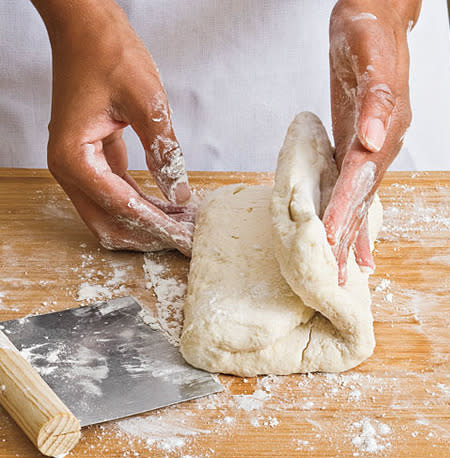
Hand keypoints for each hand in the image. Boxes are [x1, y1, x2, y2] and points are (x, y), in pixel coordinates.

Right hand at [32, 0, 193, 254]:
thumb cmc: (108, 53)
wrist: (87, 29)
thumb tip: (180, 194)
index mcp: (73, 157)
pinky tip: (168, 207)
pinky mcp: (93, 160)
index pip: (119, 206)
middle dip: (146, 235)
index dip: (155, 224)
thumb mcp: (146, 101)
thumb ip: (164, 151)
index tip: (183, 237)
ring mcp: (79, 166)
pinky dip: (141, 205)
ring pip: (111, 214)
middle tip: (183, 239)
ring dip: (145, 223)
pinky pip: (116, 194)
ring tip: (182, 226)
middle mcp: (70, 168)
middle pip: (108, 222)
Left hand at [323, 0, 420, 284]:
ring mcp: (368, 150)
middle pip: (361, 203)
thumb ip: (375, 101)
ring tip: (346, 268)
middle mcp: (378, 148)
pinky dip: (349, 212)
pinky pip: (352, 187)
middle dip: (348, 240)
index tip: (331, 243)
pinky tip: (346, 228)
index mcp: (381, 134)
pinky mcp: (354, 146)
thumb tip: (370, 139)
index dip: (344, 212)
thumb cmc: (369, 36)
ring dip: (350, 235)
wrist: (374, 22)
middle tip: (338, 278)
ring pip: (358, 201)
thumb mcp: (371, 60)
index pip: (358, 182)